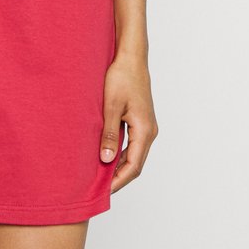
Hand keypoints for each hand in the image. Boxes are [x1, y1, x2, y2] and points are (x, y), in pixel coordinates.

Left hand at [99, 50, 158, 194]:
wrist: (131, 58)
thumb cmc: (121, 77)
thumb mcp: (111, 106)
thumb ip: (109, 134)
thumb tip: (105, 160)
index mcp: (144, 130)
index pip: (133, 166)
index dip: (118, 181)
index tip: (104, 191)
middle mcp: (149, 131)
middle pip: (135, 164)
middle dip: (118, 178)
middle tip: (99, 188)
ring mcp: (146, 126)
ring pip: (134, 155)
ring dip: (119, 166)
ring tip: (99, 176)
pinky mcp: (140, 121)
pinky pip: (132, 144)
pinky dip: (120, 154)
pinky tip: (105, 156)